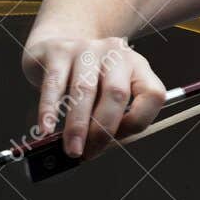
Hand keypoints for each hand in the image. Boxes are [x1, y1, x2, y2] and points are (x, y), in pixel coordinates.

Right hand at [21, 34, 167, 158]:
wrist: (56, 46)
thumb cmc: (86, 79)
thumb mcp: (108, 93)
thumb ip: (111, 119)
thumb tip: (98, 150)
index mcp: (138, 67)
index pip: (153, 95)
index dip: (138, 122)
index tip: (118, 141)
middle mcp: (117, 54)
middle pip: (117, 95)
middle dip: (103, 131)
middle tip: (90, 153)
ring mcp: (87, 49)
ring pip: (85, 91)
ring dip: (78, 126)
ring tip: (72, 149)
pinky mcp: (59, 50)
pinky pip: (54, 84)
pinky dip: (49, 110)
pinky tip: (46, 129)